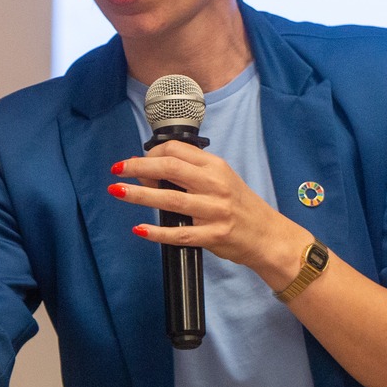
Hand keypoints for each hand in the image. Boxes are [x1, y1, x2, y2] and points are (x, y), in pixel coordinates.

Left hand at [110, 142, 307, 284]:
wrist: (269, 236)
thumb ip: (190, 174)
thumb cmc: (241, 207)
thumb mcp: (220, 181)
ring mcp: (215, 211)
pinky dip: (157, 232)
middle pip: (170, 168)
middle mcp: (215, 185)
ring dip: (140, 195)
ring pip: (170, 200)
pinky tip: (140, 229)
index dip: (151, 153)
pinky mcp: (214, 235)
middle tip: (117, 169)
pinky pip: (180, 234)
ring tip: (118, 191)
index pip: (177, 150)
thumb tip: (149, 173)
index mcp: (215, 167)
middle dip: (138, 167)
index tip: (135, 162)